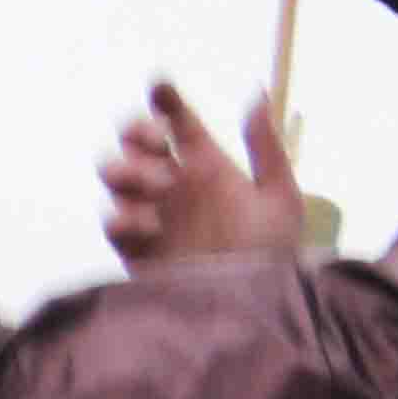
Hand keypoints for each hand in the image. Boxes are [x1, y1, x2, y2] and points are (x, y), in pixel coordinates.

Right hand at [100, 81, 308, 274]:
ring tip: (150, 181)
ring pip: (118, 178)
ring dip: (126, 170)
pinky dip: (124, 217)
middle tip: (153, 137)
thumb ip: (266, 148)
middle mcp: (177, 188)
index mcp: (210, 169)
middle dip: (138, 132)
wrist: (251, 312)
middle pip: (140, 144)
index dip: (167, 101)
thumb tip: (256, 95)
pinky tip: (148, 223)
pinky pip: (116, 224)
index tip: (160, 86)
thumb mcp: (281, 198)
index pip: (181, 124)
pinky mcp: (137, 251)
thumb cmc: (272, 257)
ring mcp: (154, 216)